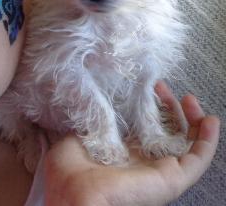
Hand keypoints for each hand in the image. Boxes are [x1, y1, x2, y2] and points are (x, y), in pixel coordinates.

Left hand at [44, 82, 219, 205]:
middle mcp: (145, 161)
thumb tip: (99, 98)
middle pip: (168, 132)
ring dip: (193, 120)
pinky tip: (211, 120)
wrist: (72, 193)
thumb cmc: (69, 168)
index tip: (149, 86)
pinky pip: (198, 159)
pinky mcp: (172, 178)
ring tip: (190, 98)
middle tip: (163, 87)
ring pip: (187, 145)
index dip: (152, 107)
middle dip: (169, 107)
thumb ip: (95, 119)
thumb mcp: (80, 134)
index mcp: (124, 153)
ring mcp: (160, 170)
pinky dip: (208, 139)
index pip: (147, 128)